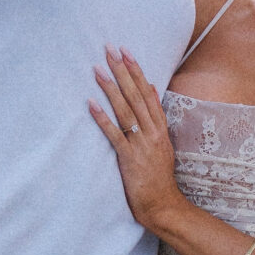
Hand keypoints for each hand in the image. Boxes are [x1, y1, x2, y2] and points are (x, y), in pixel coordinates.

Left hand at [90, 46, 181, 231]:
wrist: (163, 205)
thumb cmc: (159, 177)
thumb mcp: (162, 143)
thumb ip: (156, 116)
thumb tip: (151, 88)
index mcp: (159, 128)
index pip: (147, 92)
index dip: (136, 70)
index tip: (126, 51)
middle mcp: (152, 132)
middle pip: (136, 95)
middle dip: (122, 71)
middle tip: (110, 49)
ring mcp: (141, 145)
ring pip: (125, 111)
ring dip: (111, 89)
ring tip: (98, 69)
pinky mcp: (129, 159)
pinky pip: (115, 135)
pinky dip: (103, 118)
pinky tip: (91, 104)